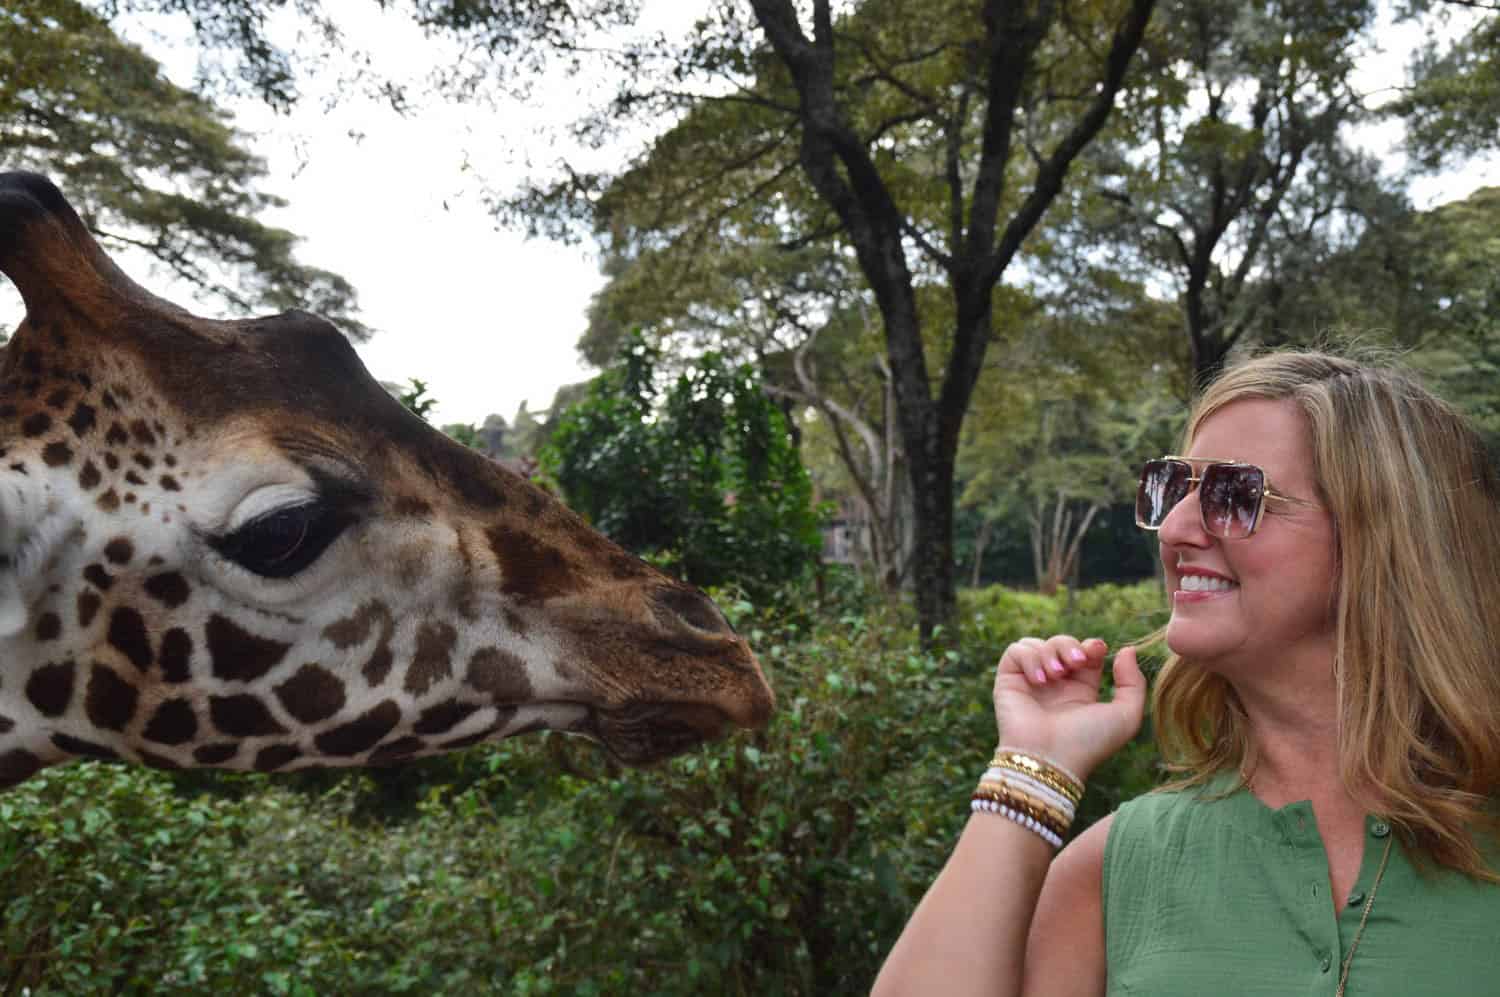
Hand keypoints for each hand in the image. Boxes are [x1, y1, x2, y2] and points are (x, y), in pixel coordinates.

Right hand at [991, 635, 1146, 780]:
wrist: (1050, 760)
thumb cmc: (1088, 742)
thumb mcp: (1126, 716)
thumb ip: (1134, 683)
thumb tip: (1127, 650)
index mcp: (1080, 691)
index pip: (1084, 653)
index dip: (1091, 646)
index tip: (1097, 651)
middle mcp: (1053, 685)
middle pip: (1061, 643)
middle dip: (1070, 645)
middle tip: (1075, 662)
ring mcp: (1030, 682)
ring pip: (1037, 643)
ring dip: (1050, 651)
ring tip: (1056, 675)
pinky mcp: (1008, 681)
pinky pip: (1015, 650)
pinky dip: (1029, 658)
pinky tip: (1039, 680)